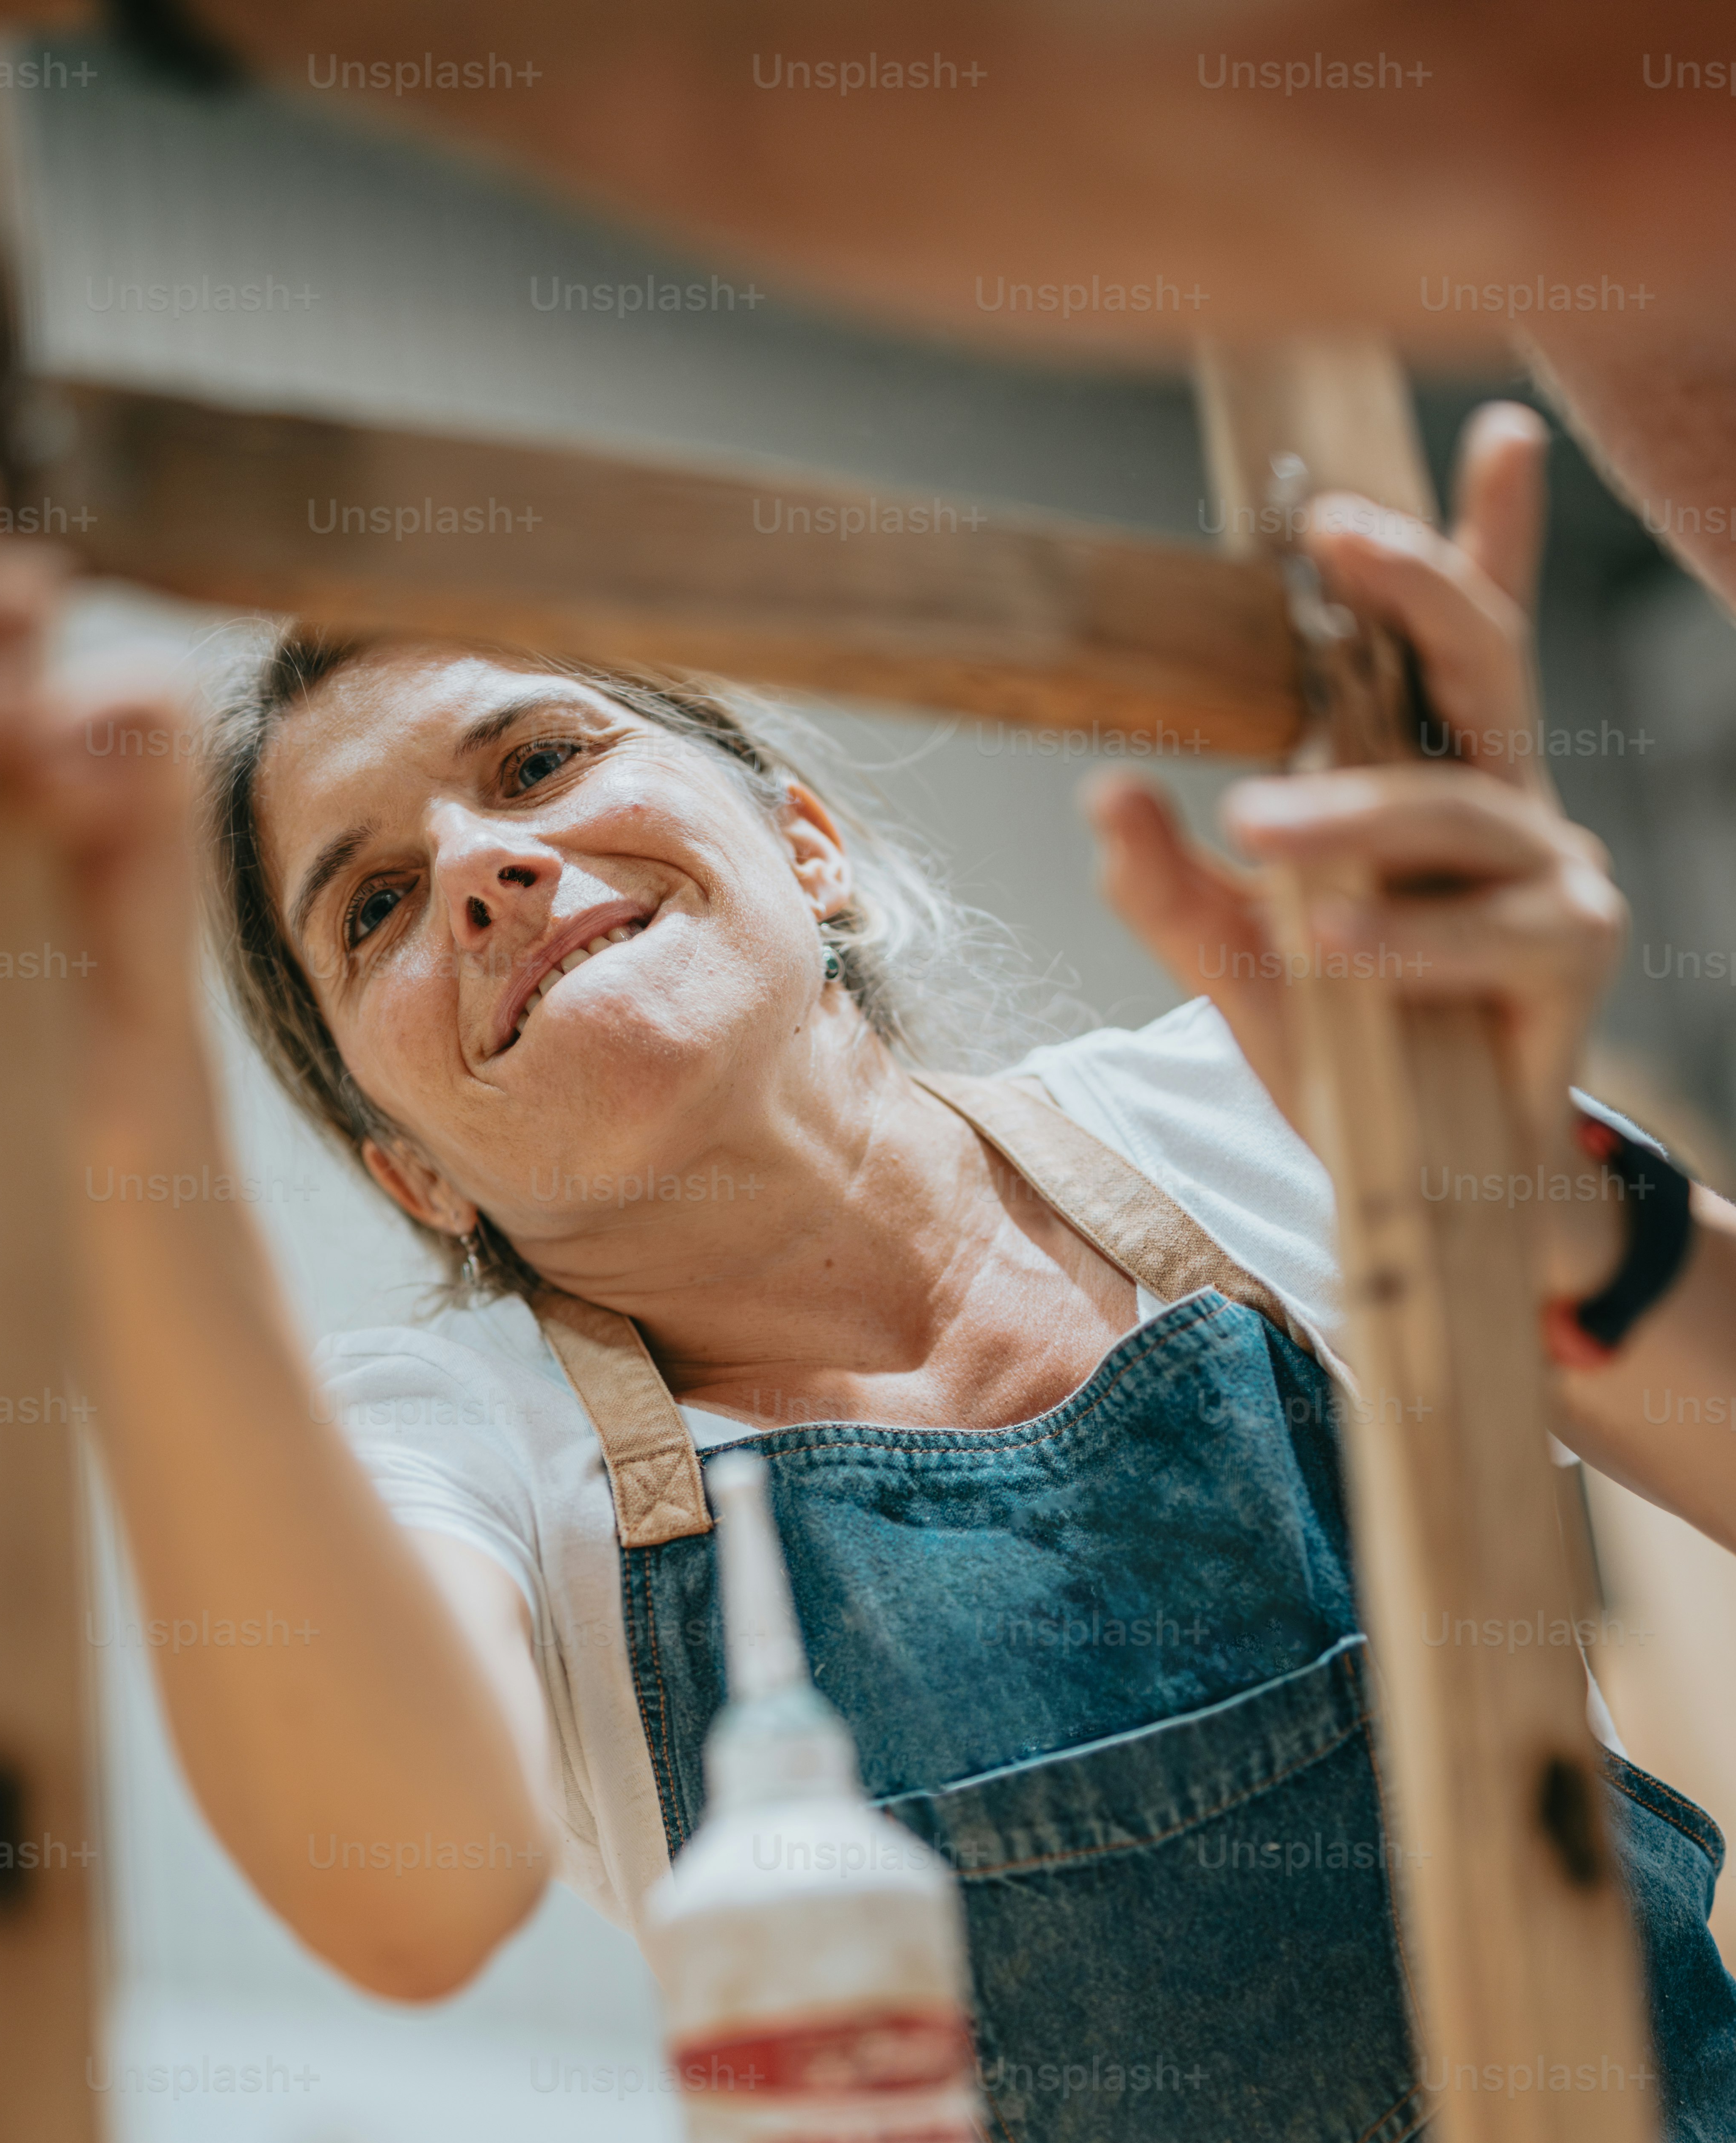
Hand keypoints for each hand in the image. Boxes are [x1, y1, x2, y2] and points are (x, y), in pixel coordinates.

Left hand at [1085, 403, 1628, 1280]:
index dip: (1491, 528)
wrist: (1424, 1179)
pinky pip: (1487, 928)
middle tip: (1340, 536)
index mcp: (1436, 775)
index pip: (1470, 633)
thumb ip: (1165, 880)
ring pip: (1454, 808)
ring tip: (1256, 830)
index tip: (1495, 429)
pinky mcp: (1572, 952)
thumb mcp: (1232, 956)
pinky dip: (1401, 937)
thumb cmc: (1347, 1043)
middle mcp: (1506, 799)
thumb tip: (1104, 789)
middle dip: (1419, 583)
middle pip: (1484, 658)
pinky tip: (1331, 942)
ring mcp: (1553, 869)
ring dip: (1351, 814)